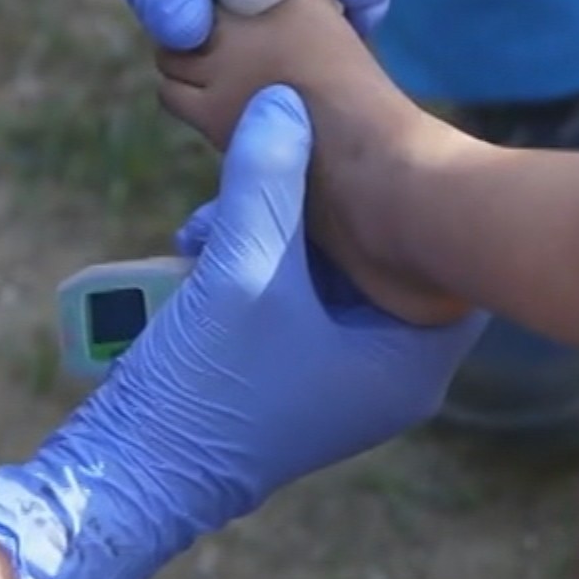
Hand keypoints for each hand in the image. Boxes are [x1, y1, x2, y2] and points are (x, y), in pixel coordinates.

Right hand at [0, 87, 482, 578]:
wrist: (131, 476)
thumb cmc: (206, 386)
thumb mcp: (240, 267)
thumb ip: (268, 179)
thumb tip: (287, 102)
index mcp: (406, 365)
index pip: (448, 263)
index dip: (413, 204)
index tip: (374, 155)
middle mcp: (386, 379)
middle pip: (380, 261)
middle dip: (319, 212)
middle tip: (278, 168)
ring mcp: (337, 383)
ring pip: (326, 276)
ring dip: (271, 235)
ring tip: (208, 222)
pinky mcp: (290, 381)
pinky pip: (291, 302)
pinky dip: (252, 268)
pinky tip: (198, 247)